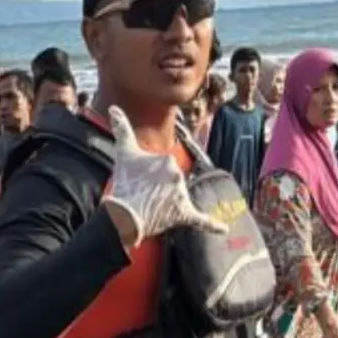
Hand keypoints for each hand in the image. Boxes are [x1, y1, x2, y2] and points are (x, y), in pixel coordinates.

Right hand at [99, 105, 226, 243]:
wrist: (123, 213)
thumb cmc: (123, 183)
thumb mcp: (122, 152)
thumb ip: (121, 128)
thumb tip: (114, 107)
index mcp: (167, 161)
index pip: (161, 167)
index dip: (147, 175)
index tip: (137, 180)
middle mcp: (178, 176)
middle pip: (169, 181)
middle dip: (156, 188)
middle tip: (140, 194)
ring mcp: (182, 196)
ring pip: (177, 197)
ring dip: (166, 203)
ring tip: (148, 208)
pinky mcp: (184, 215)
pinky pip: (201, 220)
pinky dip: (212, 225)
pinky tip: (223, 229)